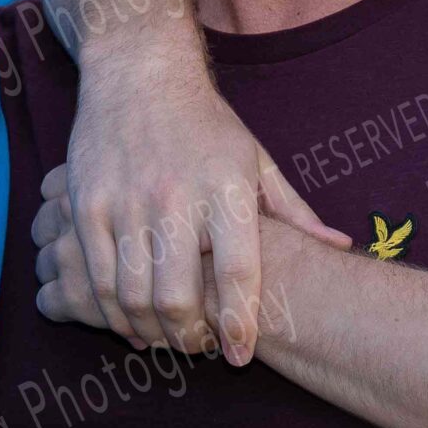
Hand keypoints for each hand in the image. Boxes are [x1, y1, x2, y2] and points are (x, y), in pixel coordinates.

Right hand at [46, 52, 346, 361]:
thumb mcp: (256, 160)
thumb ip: (294, 212)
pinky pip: (96, 276)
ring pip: (132, 295)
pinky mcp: (87, 204)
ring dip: (149, 332)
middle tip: (200, 347)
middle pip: (177, 295)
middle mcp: (176, 197)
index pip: (237, 272)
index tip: (239, 355)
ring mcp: (127, 201)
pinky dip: (111, 310)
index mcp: (226, 189)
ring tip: (166, 339)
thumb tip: (340, 246)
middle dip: (189, 338)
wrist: (139, 73)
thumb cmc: (206, 123)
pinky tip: (129, 319)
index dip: (238, 323)